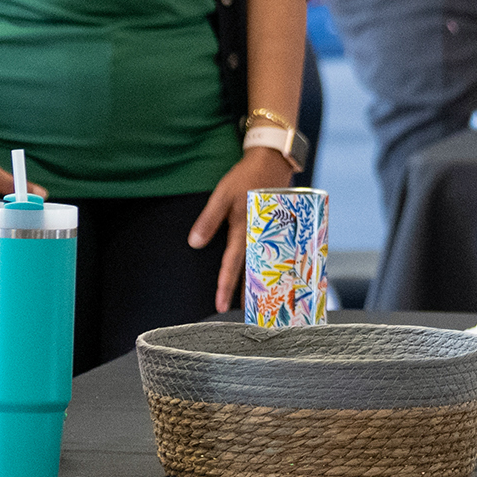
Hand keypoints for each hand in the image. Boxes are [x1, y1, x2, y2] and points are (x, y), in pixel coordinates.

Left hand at [192, 144, 298, 312]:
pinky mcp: (281, 228)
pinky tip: (273, 277)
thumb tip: (195, 243)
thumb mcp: (222, 195)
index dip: (226, 286)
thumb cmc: (245, 177)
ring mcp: (274, 232)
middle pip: (254, 270)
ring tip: (258, 303)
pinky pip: (277, 252)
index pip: (233, 264)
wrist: (273, 160)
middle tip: (246, 315)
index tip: (220, 306)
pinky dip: (273, 266)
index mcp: (245, 229)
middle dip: (248, 293)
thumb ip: (209, 220)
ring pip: (267, 264)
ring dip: (262, 283)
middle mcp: (260, 235)